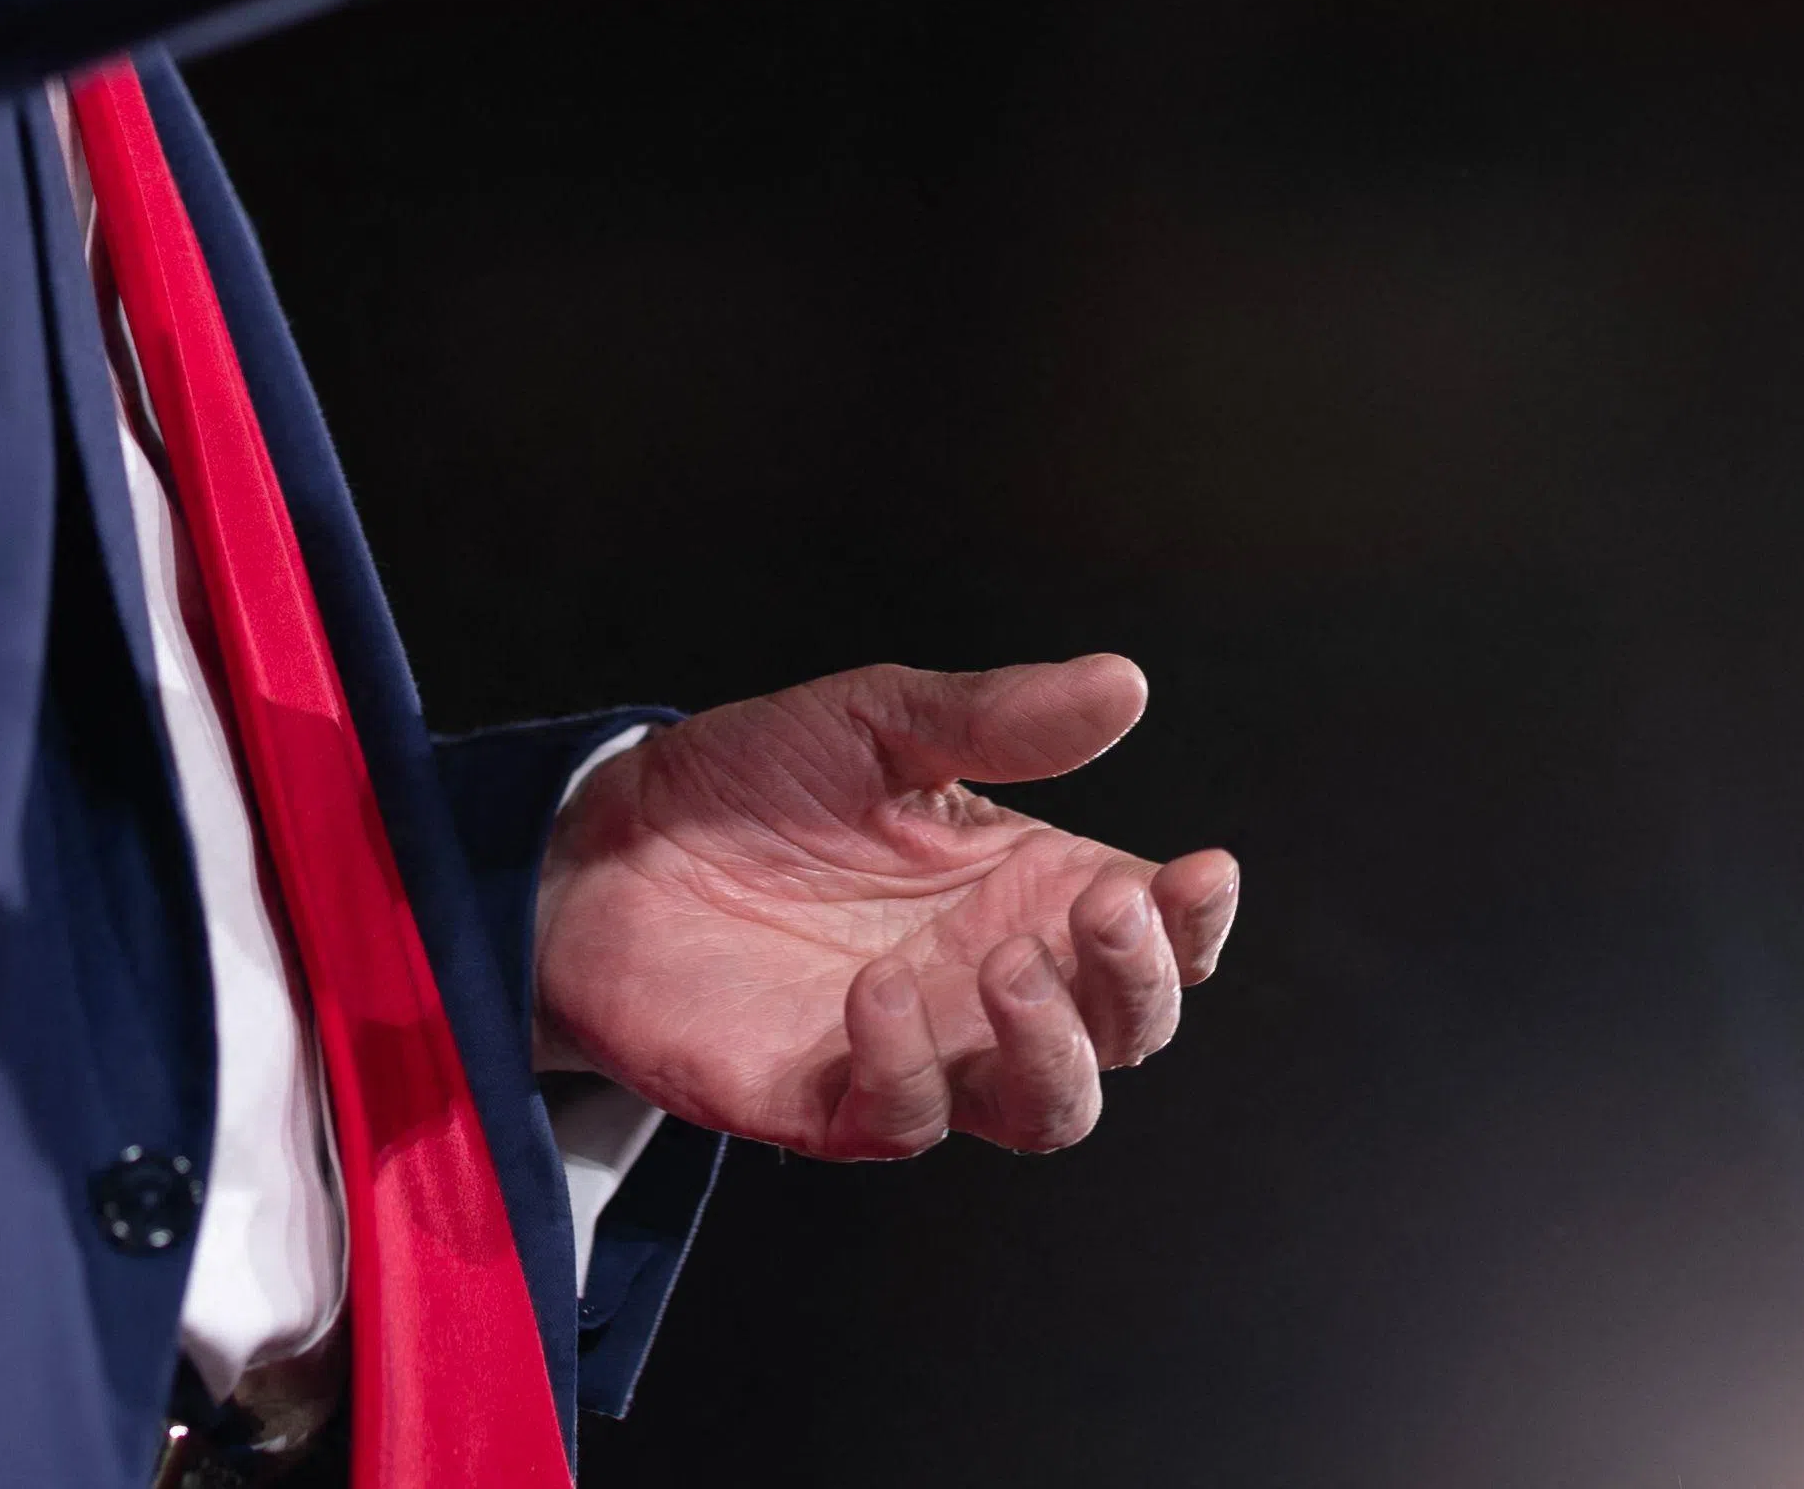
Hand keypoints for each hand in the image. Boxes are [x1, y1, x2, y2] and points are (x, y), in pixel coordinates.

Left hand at [529, 655, 1239, 1158]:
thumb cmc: (751, 784)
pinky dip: (909, 1069)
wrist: (602, 842)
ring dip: (1052, 1049)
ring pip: (1048, 1107)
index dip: (1197, 920)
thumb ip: (997, 716)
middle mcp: (993, 982)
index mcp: (1028, 888)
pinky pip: (905, 1119)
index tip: (1202, 870)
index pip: (1157, 933)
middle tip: (1103, 910)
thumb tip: (1124, 684)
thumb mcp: (877, 721)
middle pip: (1126, 1031)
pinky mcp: (833, 1103)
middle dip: (1139, 982)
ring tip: (1004, 965)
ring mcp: (924, 1052)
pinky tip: (873, 994)